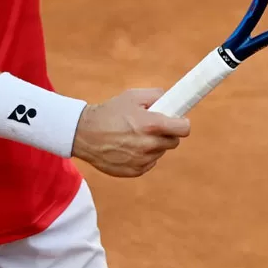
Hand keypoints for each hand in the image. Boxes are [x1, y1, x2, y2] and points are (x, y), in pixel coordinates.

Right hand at [72, 88, 190, 177]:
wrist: (83, 134)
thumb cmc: (109, 113)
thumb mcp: (132, 96)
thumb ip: (156, 95)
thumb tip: (171, 99)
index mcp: (151, 125)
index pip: (183, 129)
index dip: (182, 124)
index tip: (179, 122)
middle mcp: (148, 144)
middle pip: (173, 142)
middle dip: (167, 134)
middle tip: (153, 128)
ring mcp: (141, 160)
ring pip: (160, 153)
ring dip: (154, 146)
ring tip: (136, 137)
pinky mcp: (134, 171)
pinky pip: (149, 163)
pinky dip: (144, 157)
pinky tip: (129, 148)